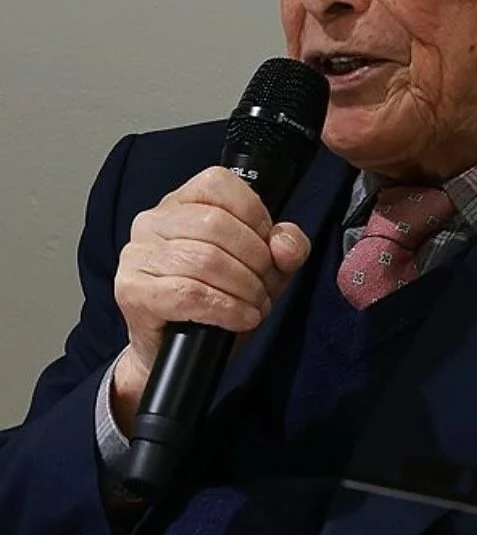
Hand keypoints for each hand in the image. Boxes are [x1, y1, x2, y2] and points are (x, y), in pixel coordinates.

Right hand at [110, 166, 310, 433]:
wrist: (176, 350)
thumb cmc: (219, 298)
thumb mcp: (264, 266)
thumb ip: (286, 246)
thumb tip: (285, 246)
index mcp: (182, 201)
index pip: (220, 183)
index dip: (255, 216)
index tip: (267, 248)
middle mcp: (153, 221)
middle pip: (216, 224)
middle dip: (255, 261)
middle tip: (263, 288)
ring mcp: (137, 255)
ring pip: (205, 260)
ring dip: (243, 288)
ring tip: (253, 305)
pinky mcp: (132, 291)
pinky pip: (188, 294)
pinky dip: (226, 308)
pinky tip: (239, 318)